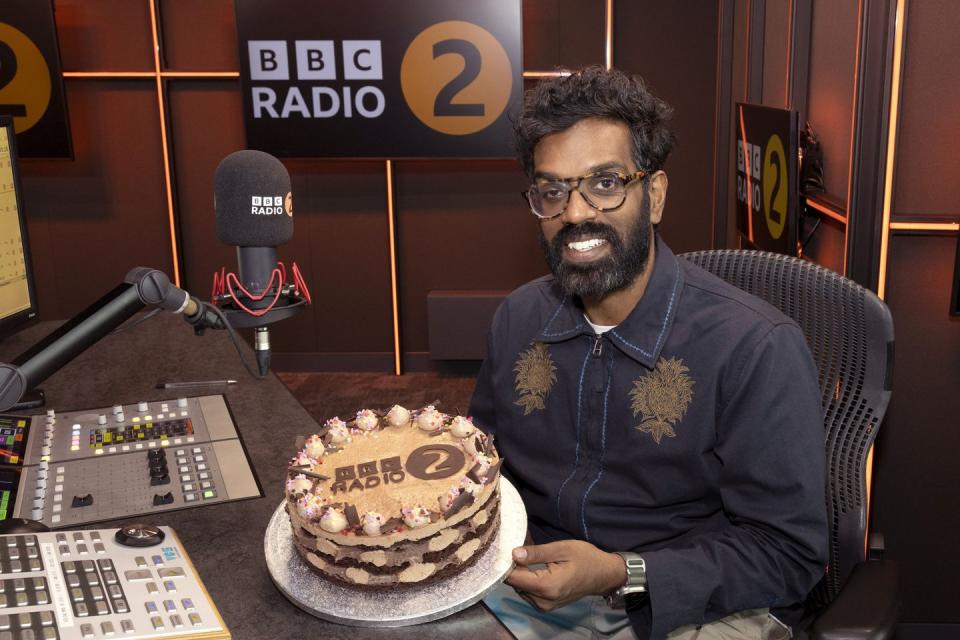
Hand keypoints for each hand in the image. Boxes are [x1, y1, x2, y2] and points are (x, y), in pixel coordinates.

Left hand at [505, 540, 625, 610]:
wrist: (603, 575)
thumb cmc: (585, 558)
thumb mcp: (562, 549)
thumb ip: (536, 553)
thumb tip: (513, 554)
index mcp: (547, 587)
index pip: (513, 578)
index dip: (505, 564)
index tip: (503, 549)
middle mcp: (543, 601)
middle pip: (515, 583)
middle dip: (513, 567)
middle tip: (517, 548)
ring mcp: (544, 606)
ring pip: (520, 588)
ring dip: (520, 573)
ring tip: (527, 557)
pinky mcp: (545, 606)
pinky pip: (528, 592)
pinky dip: (527, 580)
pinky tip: (533, 568)